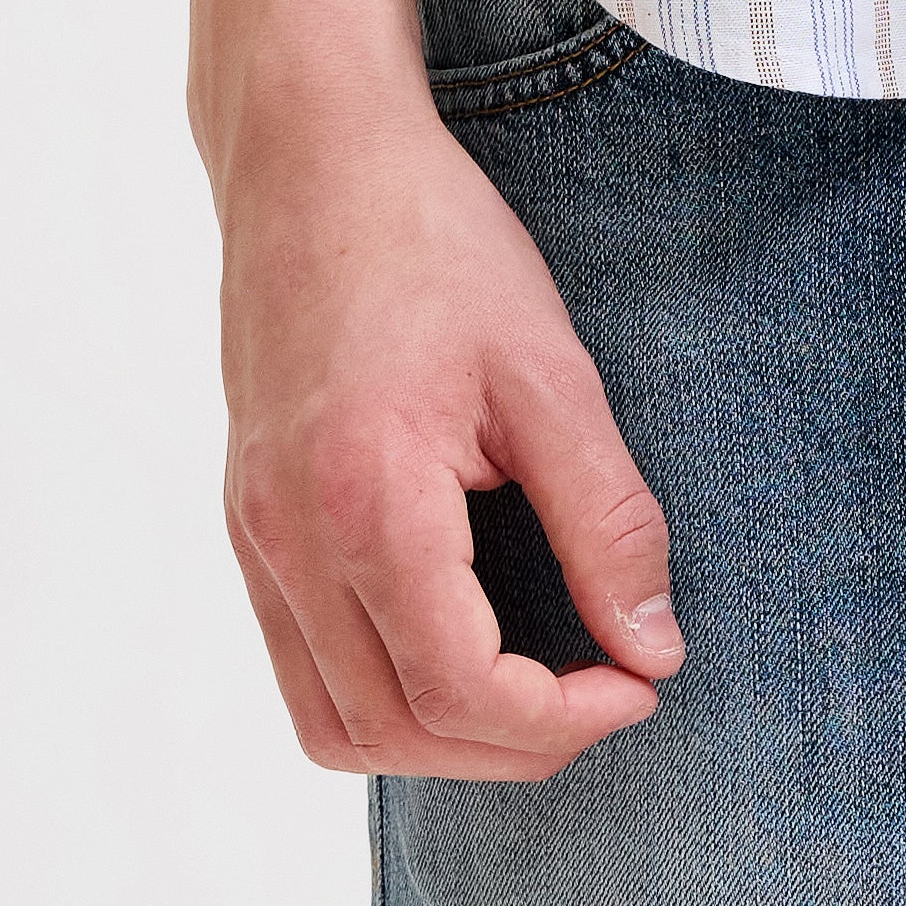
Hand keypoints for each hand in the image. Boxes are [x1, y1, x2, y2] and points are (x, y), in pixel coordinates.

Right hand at [216, 81, 678, 779]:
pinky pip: (307, 675)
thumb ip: (609, 523)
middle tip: (606, 692)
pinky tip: (466, 653)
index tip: (639, 682)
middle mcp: (288, 537)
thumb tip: (654, 650)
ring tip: (538, 692)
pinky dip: (391, 702)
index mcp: (364, 497)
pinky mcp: (251, 532)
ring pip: (342, 729)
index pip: (459, 690)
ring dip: (450, 742)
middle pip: (400, 733)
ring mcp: (257, 540)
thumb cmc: (433, 244)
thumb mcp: (552, 375)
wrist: (310, 159)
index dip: (564, 720)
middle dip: (520, 745)